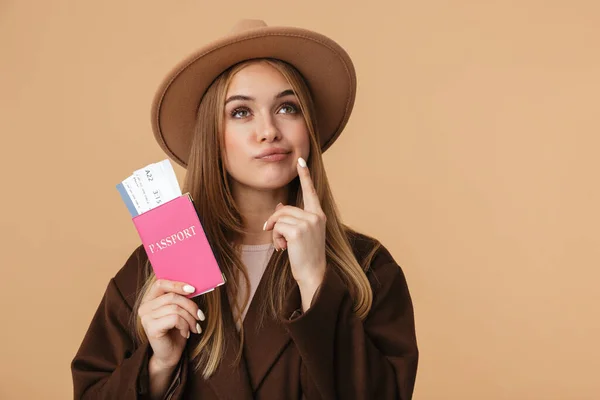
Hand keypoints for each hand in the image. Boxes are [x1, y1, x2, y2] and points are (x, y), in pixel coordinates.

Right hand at [138, 279, 204, 368]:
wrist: (169, 356)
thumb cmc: (175, 332)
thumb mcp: (179, 312)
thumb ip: (180, 298)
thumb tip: (193, 286)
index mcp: (149, 300)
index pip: (160, 283)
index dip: (177, 284)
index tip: (193, 289)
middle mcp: (144, 307)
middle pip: (172, 297)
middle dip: (191, 306)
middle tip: (200, 317)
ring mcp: (146, 318)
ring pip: (175, 308)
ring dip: (190, 318)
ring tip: (195, 327)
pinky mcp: (151, 328)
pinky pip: (175, 319)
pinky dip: (185, 325)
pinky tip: (186, 333)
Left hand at [263, 157, 326, 308]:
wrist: (314, 274)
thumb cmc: (306, 256)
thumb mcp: (301, 234)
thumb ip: (292, 218)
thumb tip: (279, 204)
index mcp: (319, 215)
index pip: (310, 192)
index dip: (304, 176)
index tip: (300, 160)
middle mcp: (316, 216)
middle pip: (284, 208)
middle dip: (275, 222)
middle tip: (278, 239)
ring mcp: (308, 222)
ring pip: (279, 217)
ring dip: (275, 233)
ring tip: (284, 246)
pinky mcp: (298, 230)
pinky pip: (277, 226)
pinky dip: (275, 238)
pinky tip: (283, 249)